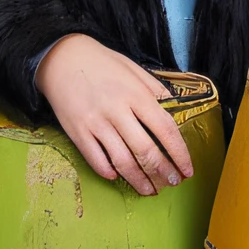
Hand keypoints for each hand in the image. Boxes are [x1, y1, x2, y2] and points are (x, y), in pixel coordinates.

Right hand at [35, 34, 194, 194]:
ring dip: (139, 180)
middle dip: (162, 172)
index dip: (179, 153)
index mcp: (137, 95)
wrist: (61, 58)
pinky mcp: (77, 132)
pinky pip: (95, 159)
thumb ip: (155, 90)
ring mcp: (96, 123)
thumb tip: (176, 108)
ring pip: (122, 161)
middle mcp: (118, 111)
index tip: (187, 169)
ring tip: (150, 190)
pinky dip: (108, 172)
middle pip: (145, 151)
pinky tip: (118, 177)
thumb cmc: (102, 63)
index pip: (165, 130)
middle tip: (172, 183)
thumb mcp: (135, 69)